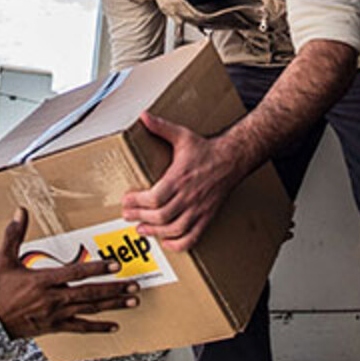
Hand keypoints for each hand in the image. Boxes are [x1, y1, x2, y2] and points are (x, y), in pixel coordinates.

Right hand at [0, 209, 140, 337]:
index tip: (116, 264)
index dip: (98, 268)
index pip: (76, 273)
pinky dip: (99, 327)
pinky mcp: (56, 327)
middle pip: (90, 293)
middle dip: (115, 288)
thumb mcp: (3, 259)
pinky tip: (115, 326)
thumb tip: (20, 211)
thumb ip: (14, 234)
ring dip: (113, 305)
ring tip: (133, 301)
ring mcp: (56, 315)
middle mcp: (54, 298)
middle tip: (135, 284)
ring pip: (90, 309)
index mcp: (43, 280)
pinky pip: (81, 328)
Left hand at [121, 113, 243, 251]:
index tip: (127, 200)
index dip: (137, 202)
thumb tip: (144, 116)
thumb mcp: (182, 135)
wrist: (232, 159)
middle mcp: (189, 196)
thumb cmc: (206, 149)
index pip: (155, 197)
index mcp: (180, 177)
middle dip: (139, 217)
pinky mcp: (206, 217)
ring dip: (154, 233)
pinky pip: (192, 238)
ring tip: (141, 229)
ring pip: (174, 229)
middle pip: (160, 215)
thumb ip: (161, 127)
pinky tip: (166, 242)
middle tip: (127, 215)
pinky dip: (178, 244)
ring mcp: (199, 209)